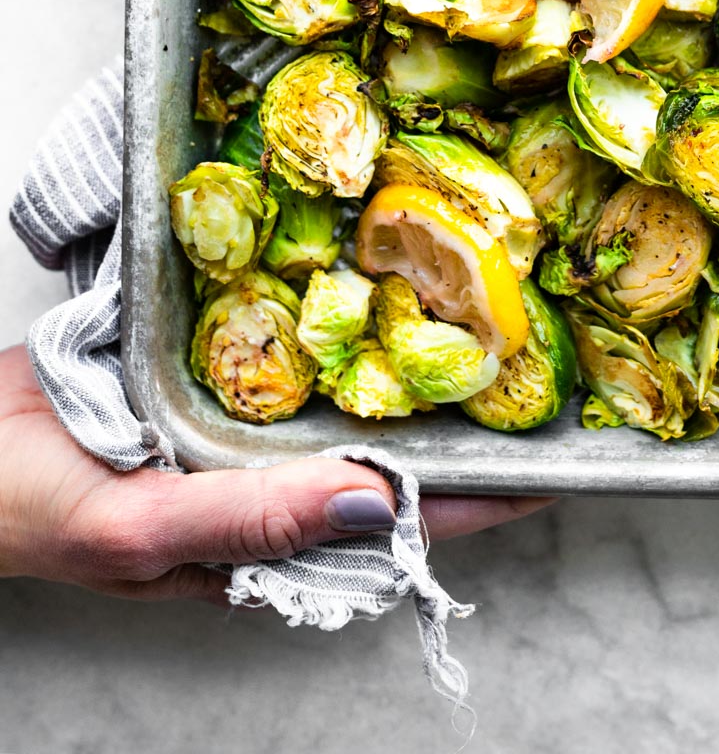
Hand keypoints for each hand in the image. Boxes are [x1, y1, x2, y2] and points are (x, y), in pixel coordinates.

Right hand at [0, 345, 548, 604]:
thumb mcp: (143, 529)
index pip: (402, 525)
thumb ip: (257, 520)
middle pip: (390, 456)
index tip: (562, 461)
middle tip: (540, 358)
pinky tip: (368, 280)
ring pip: (347, 400)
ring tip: (483, 309)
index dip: (484, 497)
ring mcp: (243, 429)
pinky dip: (332, 324)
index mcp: (267, 542)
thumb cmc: (31, 508)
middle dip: (462, 418)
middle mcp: (269, 484)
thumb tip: (381, 508)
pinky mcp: (212, 376)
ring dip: (407, 365)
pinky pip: (290, 351)